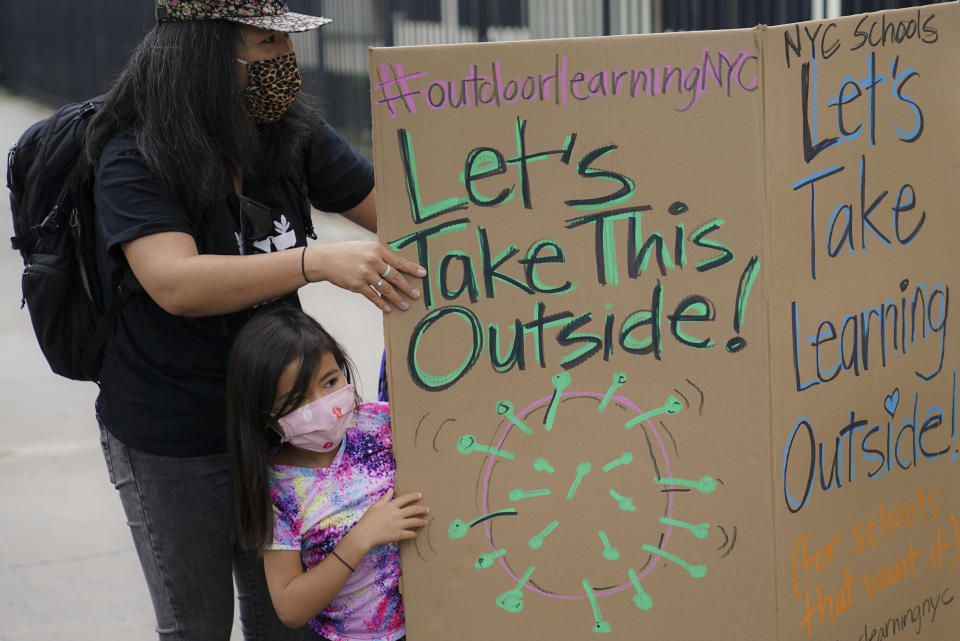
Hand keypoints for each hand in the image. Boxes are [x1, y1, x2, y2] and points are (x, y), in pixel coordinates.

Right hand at [306, 242, 424, 311]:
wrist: (325, 260)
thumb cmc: (346, 253)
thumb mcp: (365, 248)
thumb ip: (379, 255)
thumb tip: (395, 265)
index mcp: (377, 250)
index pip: (398, 261)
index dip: (412, 268)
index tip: (423, 274)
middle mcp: (372, 261)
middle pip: (395, 276)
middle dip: (407, 287)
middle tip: (417, 294)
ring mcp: (365, 274)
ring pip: (386, 289)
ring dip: (397, 299)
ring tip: (406, 305)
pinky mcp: (357, 285)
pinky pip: (373, 296)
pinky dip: (381, 303)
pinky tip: (388, 308)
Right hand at [353, 489, 428, 550]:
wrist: (364, 535)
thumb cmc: (367, 520)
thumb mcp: (375, 506)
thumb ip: (384, 498)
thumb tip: (391, 490)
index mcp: (391, 506)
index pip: (405, 499)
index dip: (414, 496)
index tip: (420, 495)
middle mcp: (396, 514)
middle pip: (413, 510)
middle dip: (422, 509)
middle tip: (427, 510)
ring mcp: (398, 525)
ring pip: (414, 522)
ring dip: (420, 522)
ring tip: (424, 522)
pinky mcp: (398, 535)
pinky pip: (410, 534)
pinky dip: (414, 534)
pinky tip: (416, 534)